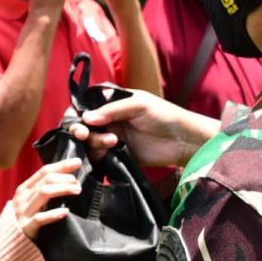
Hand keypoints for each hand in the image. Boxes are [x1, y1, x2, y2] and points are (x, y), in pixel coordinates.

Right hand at [12, 158, 81, 240]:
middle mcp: (22, 198)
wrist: (11, 244)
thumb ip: (44, 190)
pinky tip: (65, 212)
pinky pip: (40, 218)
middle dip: (65, 178)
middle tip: (78, 184)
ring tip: (76, 190)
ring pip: (44, 193)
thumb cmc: (28, 220)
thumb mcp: (32, 202)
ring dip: (63, 189)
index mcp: (24, 189)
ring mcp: (23, 212)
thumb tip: (70, 179)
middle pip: (46, 180)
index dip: (62, 165)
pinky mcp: (26, 227)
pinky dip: (54, 214)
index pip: (44, 171)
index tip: (77, 162)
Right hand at [70, 89, 218, 168]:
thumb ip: (112, 109)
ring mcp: (113, 138)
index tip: (78, 120)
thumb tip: (86, 118)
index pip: (89, 106)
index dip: (79, 113)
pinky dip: (97, 156)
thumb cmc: (164, 115)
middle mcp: (111, 121)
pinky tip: (108, 153)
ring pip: (90, 142)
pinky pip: (100, 156)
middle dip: (81, 129)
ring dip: (94, 142)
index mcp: (114, 104)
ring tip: (112, 141)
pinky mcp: (118, 156)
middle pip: (85, 126)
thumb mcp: (139, 104)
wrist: (183, 141)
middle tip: (85, 134)